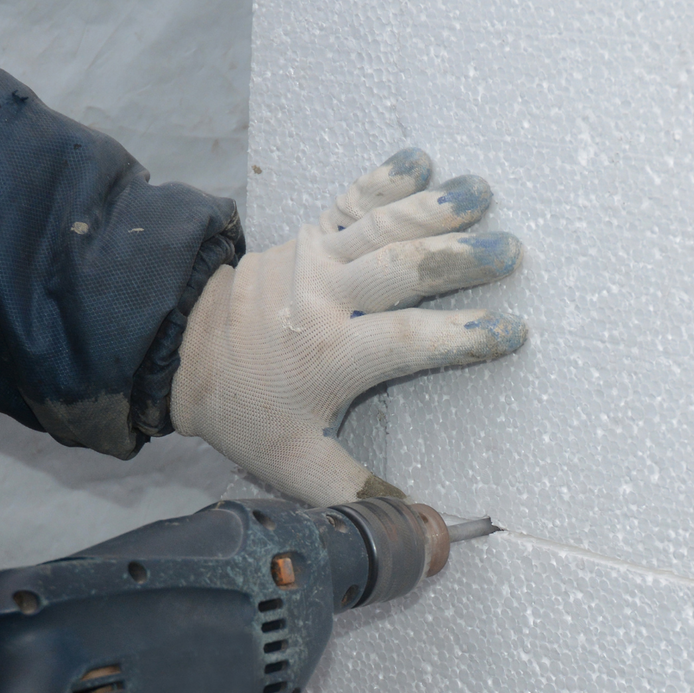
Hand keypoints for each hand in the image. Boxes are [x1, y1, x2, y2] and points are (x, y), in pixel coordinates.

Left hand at [170, 148, 527, 504]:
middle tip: (511, 250)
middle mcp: (323, 299)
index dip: (462, 337)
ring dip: (435, 208)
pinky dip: (386, 178)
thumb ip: (358, 493)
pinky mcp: (307, 234)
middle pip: (400, 270)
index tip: (510, 333)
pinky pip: (350, 200)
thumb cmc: (248, 411)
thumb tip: (424, 530)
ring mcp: (313, 259)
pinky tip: (422, 162)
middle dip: (459, 259)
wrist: (182, 351)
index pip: (407, 342)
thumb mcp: (295, 465)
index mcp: (328, 356)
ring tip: (484, 193)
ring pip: (381, 226)